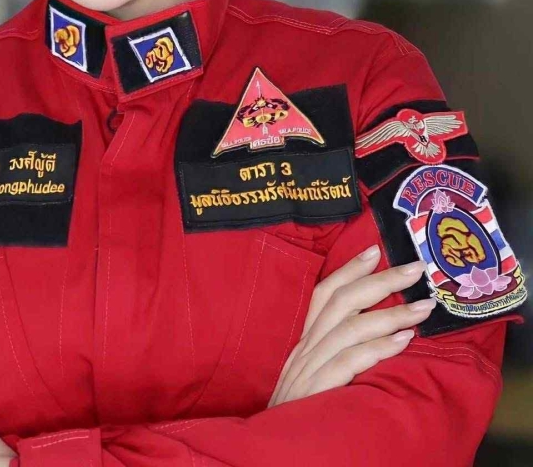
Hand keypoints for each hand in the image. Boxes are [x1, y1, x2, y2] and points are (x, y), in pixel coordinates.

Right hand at [267, 247, 434, 407]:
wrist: (273, 451)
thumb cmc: (300, 416)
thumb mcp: (311, 377)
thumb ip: (334, 355)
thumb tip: (373, 335)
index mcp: (305, 342)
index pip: (324, 295)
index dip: (349, 270)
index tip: (375, 250)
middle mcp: (306, 348)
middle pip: (340, 302)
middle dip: (380, 281)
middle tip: (414, 269)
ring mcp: (309, 368)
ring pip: (350, 328)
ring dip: (391, 314)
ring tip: (423, 307)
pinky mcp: (317, 391)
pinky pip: (349, 362)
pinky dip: (377, 347)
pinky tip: (403, 341)